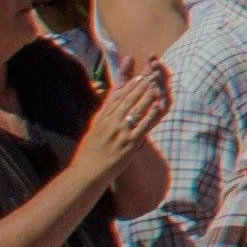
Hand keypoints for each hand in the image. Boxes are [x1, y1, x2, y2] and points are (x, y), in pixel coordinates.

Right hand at [79, 47, 173, 165]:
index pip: (116, 97)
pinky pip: (143, 126)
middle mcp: (109, 123)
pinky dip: (151, 115)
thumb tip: (109, 108)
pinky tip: (159, 106)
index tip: (139, 76)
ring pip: (135, 109)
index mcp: (101, 119)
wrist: (87, 173)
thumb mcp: (93, 131)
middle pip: (127, 100)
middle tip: (152, 73)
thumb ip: (102, 119)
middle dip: (140, 86)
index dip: (129, 85)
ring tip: (157, 85)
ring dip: (147, 96)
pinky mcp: (128, 144)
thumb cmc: (89, 154)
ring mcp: (119, 132)